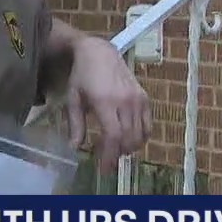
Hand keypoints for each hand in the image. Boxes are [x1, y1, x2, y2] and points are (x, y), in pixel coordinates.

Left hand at [66, 36, 150, 172]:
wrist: (99, 52)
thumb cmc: (82, 76)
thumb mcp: (73, 99)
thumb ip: (75, 125)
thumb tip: (75, 148)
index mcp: (105, 101)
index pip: (113, 136)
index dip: (109, 156)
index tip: (104, 168)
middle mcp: (124, 101)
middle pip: (128, 139)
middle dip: (118, 155)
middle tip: (108, 162)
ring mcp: (137, 98)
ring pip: (140, 134)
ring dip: (129, 148)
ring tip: (117, 150)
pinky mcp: (144, 97)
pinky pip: (148, 124)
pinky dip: (142, 136)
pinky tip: (130, 139)